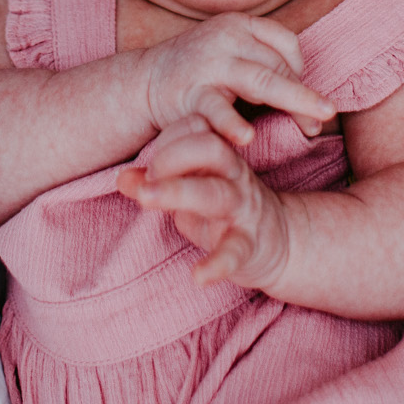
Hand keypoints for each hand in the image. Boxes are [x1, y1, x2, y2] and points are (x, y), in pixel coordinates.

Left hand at [118, 115, 291, 290]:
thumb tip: (122, 178)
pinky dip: (217, 265)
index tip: (150, 164)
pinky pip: (235, 251)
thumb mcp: (189, 189)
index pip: (196, 126)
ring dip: (177, 192)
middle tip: (146, 182)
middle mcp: (234, 175)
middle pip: (210, 148)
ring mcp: (243, 208)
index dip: (167, 139)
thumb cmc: (223, 208)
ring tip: (144, 199)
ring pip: (215, 193)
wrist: (281, 241)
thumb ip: (156, 183)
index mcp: (220, 156)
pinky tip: (198, 277)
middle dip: (171, 156)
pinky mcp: (249, 244)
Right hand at [135, 13, 330, 146]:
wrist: (143, 83)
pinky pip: (216, 109)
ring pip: (261, 81)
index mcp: (239, 24)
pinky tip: (247, 138)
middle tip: (327, 115)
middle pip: (279, 65)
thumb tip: (311, 98)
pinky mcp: (190, 92)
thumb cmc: (200, 72)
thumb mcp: (232, 53)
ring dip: (292, 103)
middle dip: (305, 96)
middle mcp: (226, 37)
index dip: (301, 69)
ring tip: (312, 126)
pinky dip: (232, 124)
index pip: (286, 43)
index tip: (302, 94)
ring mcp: (208, 64)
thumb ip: (265, 64)